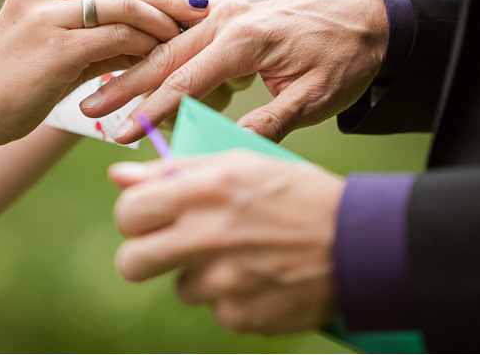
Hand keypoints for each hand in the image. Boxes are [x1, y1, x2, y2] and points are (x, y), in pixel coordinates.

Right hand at [0, 0, 212, 149]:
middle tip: (202, 6)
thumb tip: (153, 26)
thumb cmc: (16, 84)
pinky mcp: (54, 46)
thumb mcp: (58, 45)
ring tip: (187, 33)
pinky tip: (162, 57)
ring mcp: (46, 14)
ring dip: (162, 18)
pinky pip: (116, 37)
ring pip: (123, 3)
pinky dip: (145, 44)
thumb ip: (99, 29)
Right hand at [81, 0, 387, 142]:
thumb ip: (268, 121)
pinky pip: (188, 36)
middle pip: (164, 56)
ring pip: (171, 44)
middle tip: (88, 109)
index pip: (186, 80)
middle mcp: (228, 18)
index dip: (152, 111)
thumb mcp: (315, 97)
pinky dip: (162, 55)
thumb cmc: (348, 55)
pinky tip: (143, 70)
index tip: (122, 135)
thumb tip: (220, 149)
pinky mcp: (232, 12)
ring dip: (136, 69)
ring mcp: (228, 10)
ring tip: (102, 91)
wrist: (373, 13)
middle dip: (124, 85)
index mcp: (246, 39)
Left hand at [110, 151, 343, 334]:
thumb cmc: (300, 194)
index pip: (130, 212)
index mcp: (206, 190)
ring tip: (240, 257)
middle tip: (170, 248)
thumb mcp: (242, 163)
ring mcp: (224, 281)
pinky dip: (233, 298)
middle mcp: (208, 235)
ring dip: (200, 275)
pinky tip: (261, 277)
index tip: (148, 218)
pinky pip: (217, 310)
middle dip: (144, 256)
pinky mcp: (241, 315)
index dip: (135, 216)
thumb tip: (119, 175)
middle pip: (132, 262)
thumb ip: (177, 170)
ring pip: (181, 288)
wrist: (360, 242)